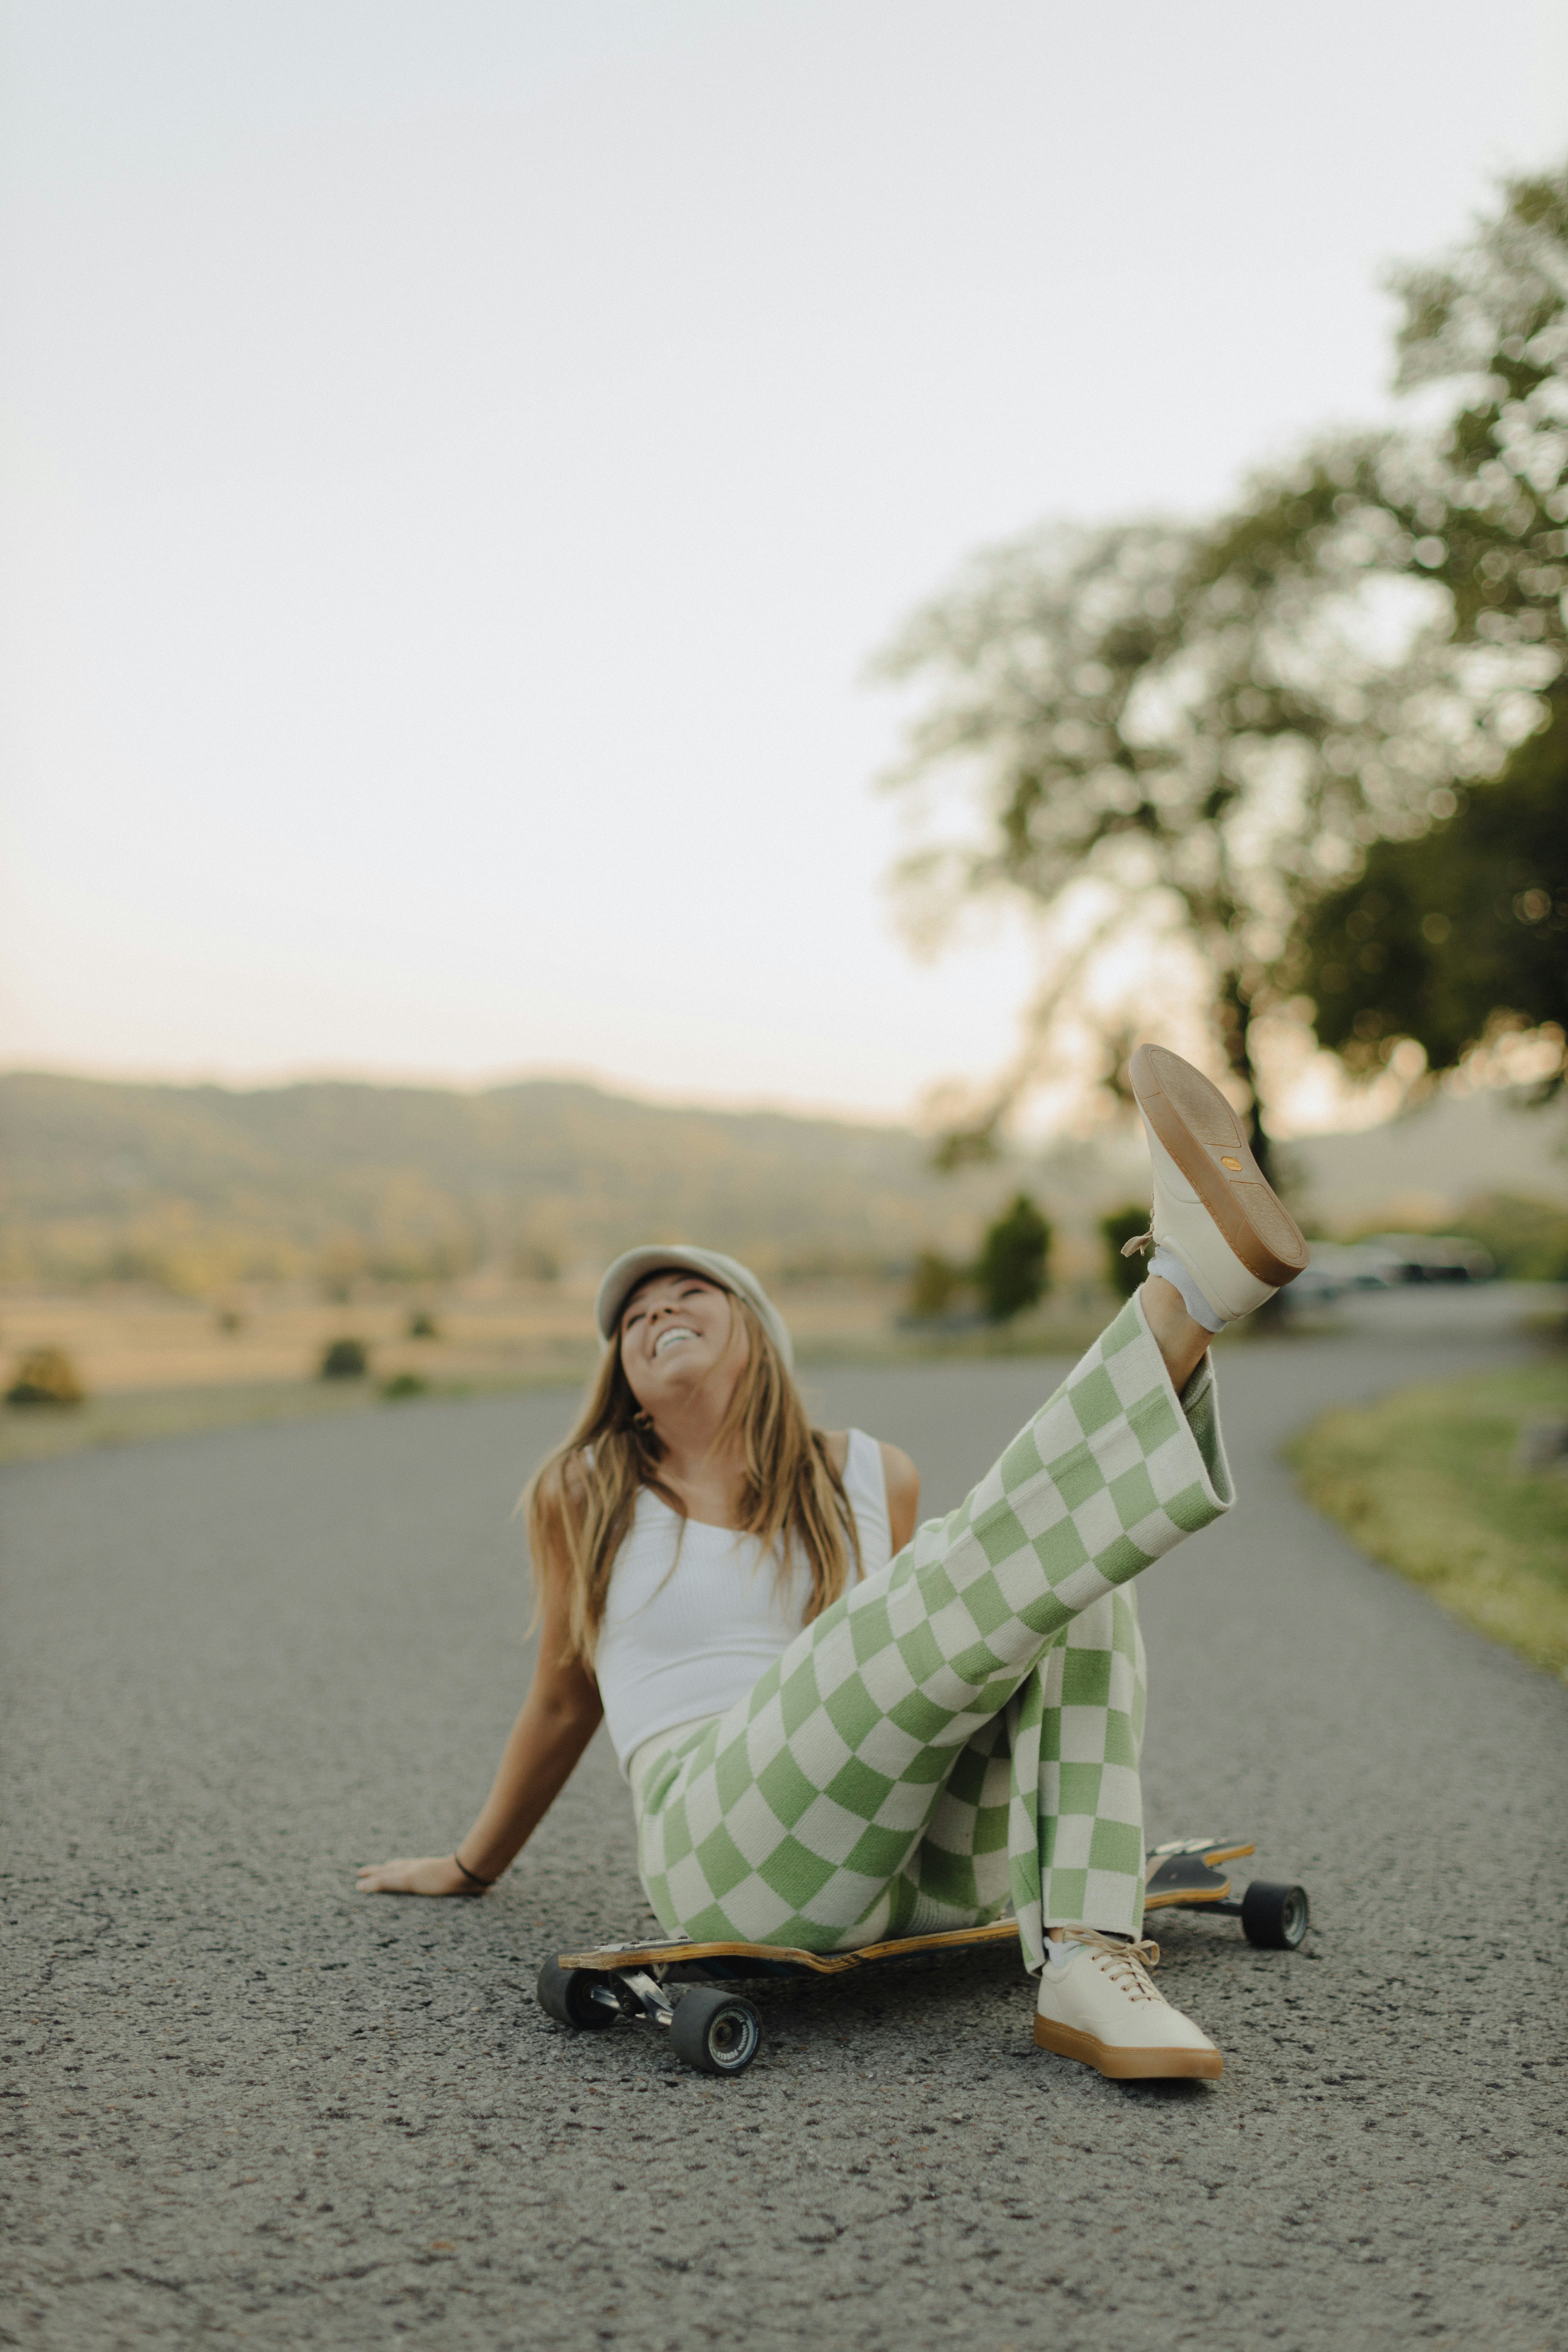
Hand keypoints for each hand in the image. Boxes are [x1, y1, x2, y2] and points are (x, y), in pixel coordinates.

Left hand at [355, 1854, 478, 1896]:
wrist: (468, 1870)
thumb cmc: (474, 1873)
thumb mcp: (472, 1880)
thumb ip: (475, 1883)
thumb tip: (487, 1887)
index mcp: (431, 1867)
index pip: (410, 1865)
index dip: (398, 1866)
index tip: (388, 1866)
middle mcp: (419, 1866)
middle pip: (394, 1866)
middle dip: (380, 1868)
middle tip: (365, 1869)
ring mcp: (412, 1872)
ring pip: (385, 1873)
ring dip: (371, 1875)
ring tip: (358, 1876)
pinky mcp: (407, 1880)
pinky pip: (384, 1883)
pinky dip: (371, 1884)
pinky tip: (359, 1886)